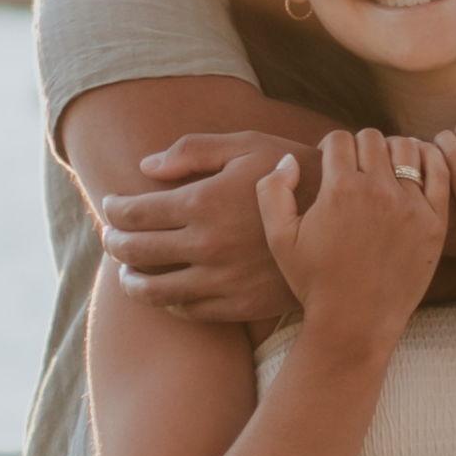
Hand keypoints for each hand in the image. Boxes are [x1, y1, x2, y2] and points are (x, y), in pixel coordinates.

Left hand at [96, 128, 299, 329]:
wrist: (346, 224)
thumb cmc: (293, 171)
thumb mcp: (247, 145)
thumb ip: (193, 150)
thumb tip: (145, 168)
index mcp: (203, 201)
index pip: (135, 211)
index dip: (115, 209)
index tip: (110, 205)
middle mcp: (205, 243)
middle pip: (136, 250)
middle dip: (114, 243)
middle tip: (109, 238)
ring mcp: (220, 279)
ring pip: (154, 289)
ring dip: (131, 281)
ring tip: (125, 273)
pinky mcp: (237, 304)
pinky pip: (187, 310)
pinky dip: (166, 303)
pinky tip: (163, 292)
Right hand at [255, 125, 451, 344]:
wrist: (355, 321)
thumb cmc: (314, 281)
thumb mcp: (279, 238)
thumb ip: (272, 190)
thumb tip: (290, 158)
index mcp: (340, 190)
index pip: (339, 139)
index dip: (330, 147)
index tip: (330, 163)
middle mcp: (378, 191)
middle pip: (372, 138)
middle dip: (359, 148)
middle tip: (356, 168)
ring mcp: (411, 205)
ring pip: (405, 148)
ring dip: (392, 151)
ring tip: (384, 170)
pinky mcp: (435, 221)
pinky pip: (439, 170)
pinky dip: (428, 159)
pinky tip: (415, 168)